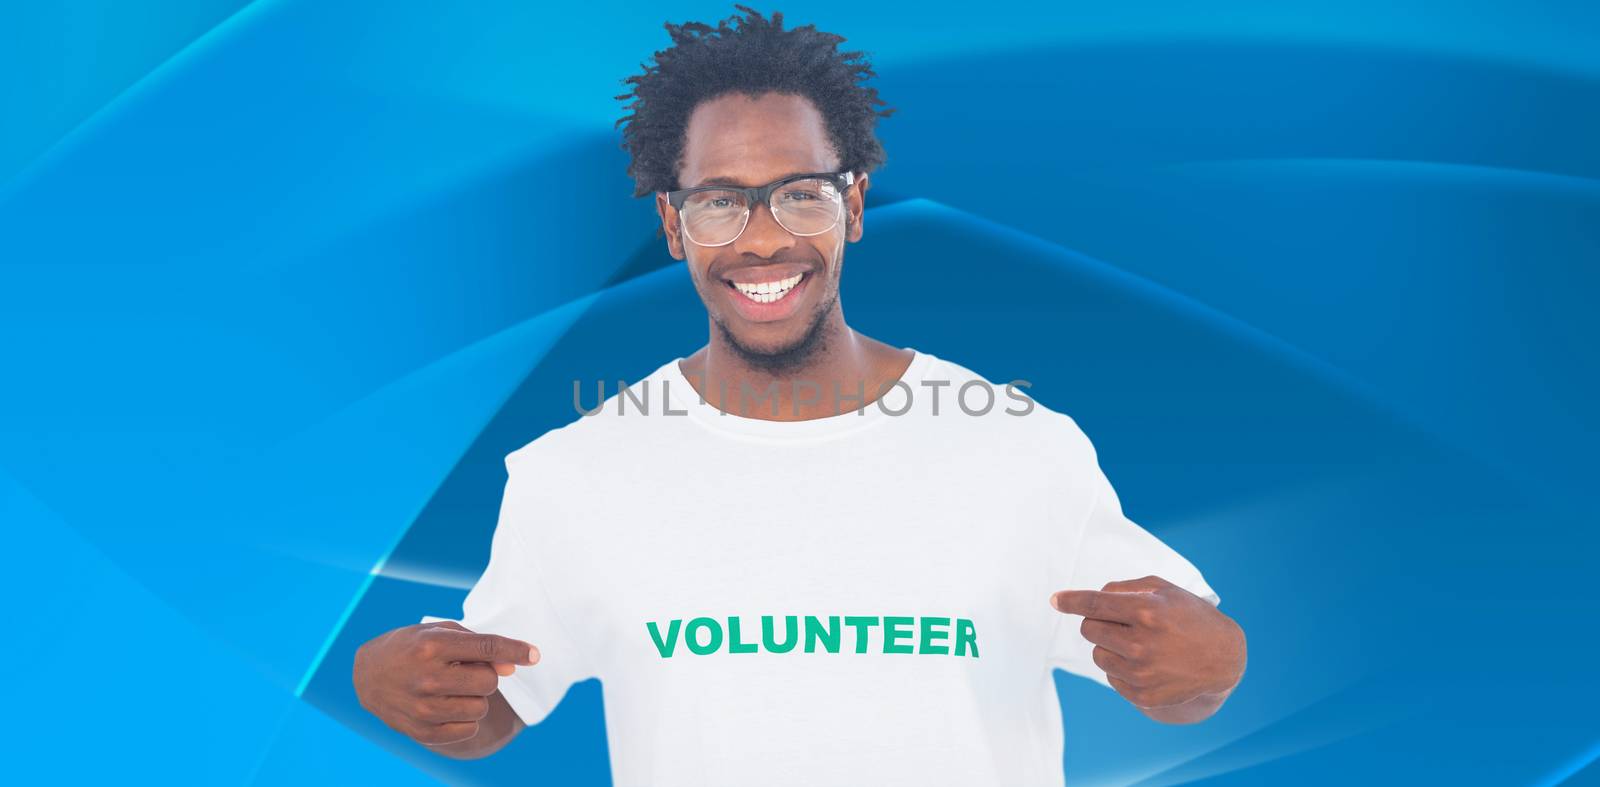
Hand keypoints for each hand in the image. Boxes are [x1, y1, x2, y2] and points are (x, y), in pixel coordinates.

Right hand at [353, 621, 538, 745]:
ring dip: (475, 697)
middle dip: (486, 674)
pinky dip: (466, 718)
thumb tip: (512, 669)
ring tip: (454, 688)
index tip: (535, 655)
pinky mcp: (421, 732)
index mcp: (432, 646)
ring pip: (481, 707)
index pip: (486, 648)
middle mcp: (427, 677)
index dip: (516, 650)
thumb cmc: (413, 647)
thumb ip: (479, 646)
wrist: (368, 675)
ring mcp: (423, 708)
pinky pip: (468, 729)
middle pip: (489, 681)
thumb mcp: (440, 633)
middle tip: (465, 670)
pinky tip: (448, 705)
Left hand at [1050, 575, 1244, 709]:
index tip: (1055, 600)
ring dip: (1109, 646)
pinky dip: (1121, 668)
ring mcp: (1142, 673)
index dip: (1071, 601)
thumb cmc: (1189, 616)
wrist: (1223, 659)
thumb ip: (1123, 588)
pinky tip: (1146, 663)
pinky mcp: (1143, 696)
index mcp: (1147, 611)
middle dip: (1098, 622)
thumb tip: (1087, 599)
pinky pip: (1111, 677)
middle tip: (1121, 622)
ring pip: (1097, 655)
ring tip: (1137, 643)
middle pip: (1089, 629)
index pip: (1095, 604)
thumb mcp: (1164, 590)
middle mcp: (1142, 643)